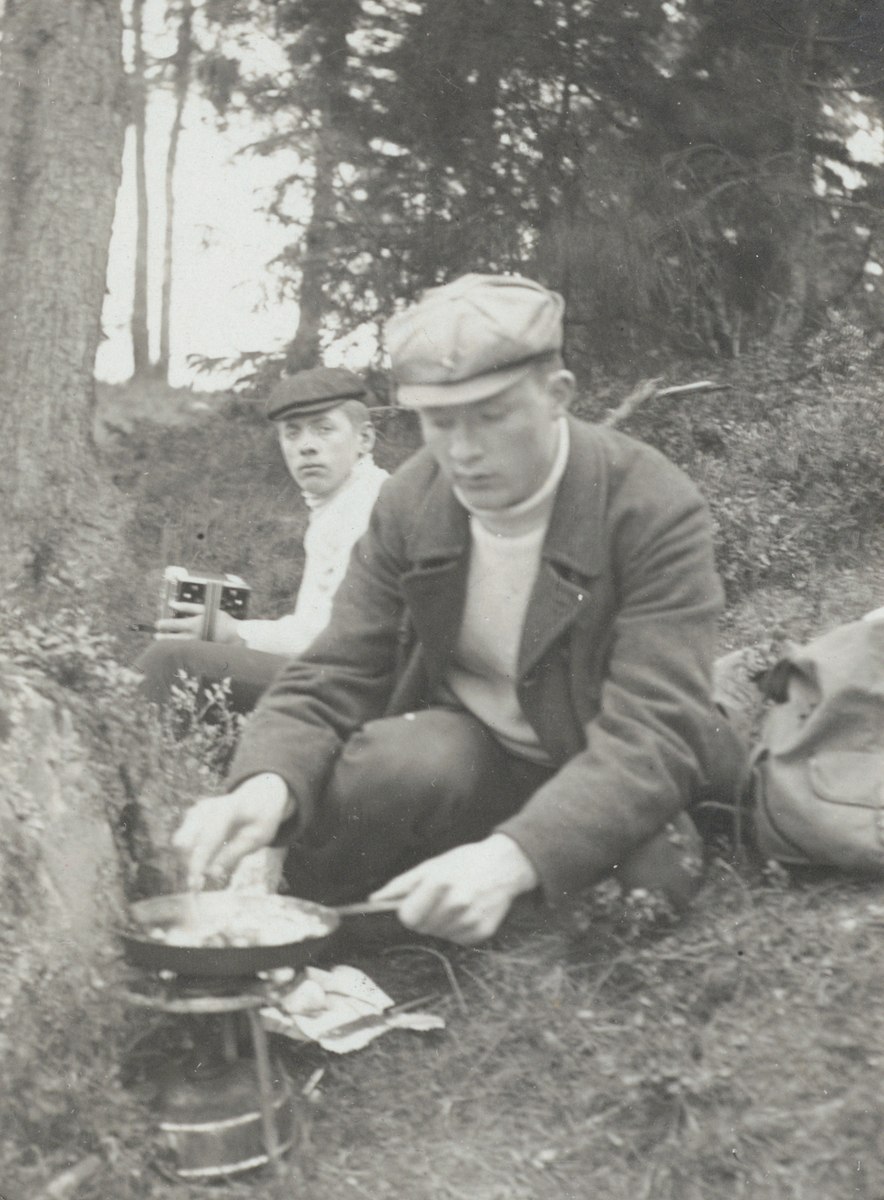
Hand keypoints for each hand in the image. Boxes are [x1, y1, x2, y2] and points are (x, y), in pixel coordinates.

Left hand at [154, 601, 244, 643]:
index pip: (171, 625)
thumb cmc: (221, 620)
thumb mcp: (205, 609)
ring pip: (176, 646)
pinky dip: (178, 648)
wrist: (235, 636)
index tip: (157, 624)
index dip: (162, 624)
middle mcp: (192, 637)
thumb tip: (172, 603)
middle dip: (161, 637)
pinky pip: (184, 650)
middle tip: (156, 635)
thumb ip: (187, 606)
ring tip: (163, 641)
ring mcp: (195, 646)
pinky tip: (176, 646)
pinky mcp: (199, 652)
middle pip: (171, 639)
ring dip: (167, 644)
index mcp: (192, 625)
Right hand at [172, 773, 294, 889]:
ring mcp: (197, 811)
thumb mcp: (257, 838)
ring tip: (210, 870)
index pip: (207, 839)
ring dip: (190, 861)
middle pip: (184, 840)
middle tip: (199, 885)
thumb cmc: (260, 819)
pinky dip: (192, 855)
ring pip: (181, 843)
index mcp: (228, 809)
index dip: (199, 863)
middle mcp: (206, 807)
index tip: (194, 886)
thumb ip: (235, 854)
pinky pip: (184, 842)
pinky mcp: (191, 817)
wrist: (258, 797)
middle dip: (189, 864)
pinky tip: (207, 861)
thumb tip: (212, 873)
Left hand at [370, 833, 538, 943]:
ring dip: (441, 923)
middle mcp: (457, 904)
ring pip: (439, 935)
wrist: (505, 865)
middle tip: (439, 899)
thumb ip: (401, 884)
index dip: (408, 912)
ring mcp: (471, 920)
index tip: (414, 904)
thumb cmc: (465, 862)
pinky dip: (457, 929)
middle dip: (425, 916)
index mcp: (440, 883)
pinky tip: (466, 912)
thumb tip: (374, 900)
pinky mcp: (482, 931)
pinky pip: (456, 939)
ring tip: (454, 903)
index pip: (408, 918)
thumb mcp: (432, 865)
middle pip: (422, 928)